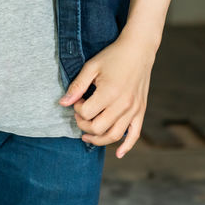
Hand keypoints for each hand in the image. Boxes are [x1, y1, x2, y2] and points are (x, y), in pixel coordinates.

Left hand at [59, 34, 157, 157]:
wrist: (138, 50)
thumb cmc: (112, 56)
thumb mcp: (91, 67)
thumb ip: (77, 86)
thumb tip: (63, 103)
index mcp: (109, 93)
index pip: (86, 113)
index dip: (76, 108)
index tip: (77, 99)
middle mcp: (123, 105)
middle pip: (98, 128)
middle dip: (83, 124)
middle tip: (79, 114)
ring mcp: (134, 110)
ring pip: (115, 135)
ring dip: (98, 139)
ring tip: (87, 136)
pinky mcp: (141, 111)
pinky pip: (135, 135)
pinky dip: (126, 146)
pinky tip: (117, 153)